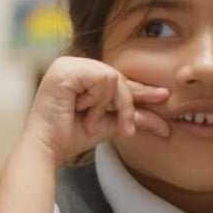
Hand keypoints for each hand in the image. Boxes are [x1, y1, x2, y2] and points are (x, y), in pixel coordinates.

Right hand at [24, 55, 170, 164]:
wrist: (47, 149)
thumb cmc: (69, 138)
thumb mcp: (108, 125)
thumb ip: (133, 118)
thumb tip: (165, 125)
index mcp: (80, 73)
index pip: (116, 79)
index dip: (138, 91)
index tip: (162, 98)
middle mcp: (73, 63)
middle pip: (117, 77)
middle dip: (126, 104)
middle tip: (128, 129)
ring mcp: (67, 63)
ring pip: (112, 77)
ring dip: (105, 105)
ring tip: (88, 122)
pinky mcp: (65, 68)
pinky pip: (101, 78)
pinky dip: (96, 100)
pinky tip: (80, 110)